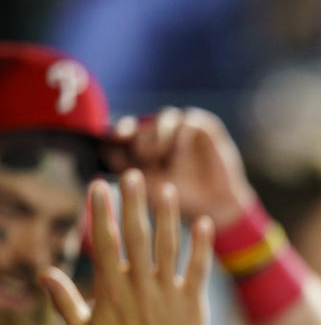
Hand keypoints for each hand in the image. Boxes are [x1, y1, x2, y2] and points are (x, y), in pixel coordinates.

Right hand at [39, 169, 212, 324]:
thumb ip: (64, 301)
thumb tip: (44, 273)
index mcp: (111, 290)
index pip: (104, 242)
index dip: (101, 212)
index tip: (99, 185)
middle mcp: (139, 286)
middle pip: (136, 236)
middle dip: (134, 203)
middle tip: (133, 174)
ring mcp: (168, 293)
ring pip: (168, 247)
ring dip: (168, 216)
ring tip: (167, 189)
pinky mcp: (192, 302)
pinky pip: (199, 269)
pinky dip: (202, 247)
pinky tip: (203, 223)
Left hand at [106, 108, 255, 227]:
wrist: (214, 208)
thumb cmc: (180, 199)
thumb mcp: (147, 185)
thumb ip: (126, 169)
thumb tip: (102, 151)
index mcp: (148, 144)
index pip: (128, 129)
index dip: (119, 130)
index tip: (114, 137)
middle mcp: (166, 133)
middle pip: (145, 120)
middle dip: (137, 133)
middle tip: (136, 148)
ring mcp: (187, 130)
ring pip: (165, 117)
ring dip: (157, 133)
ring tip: (155, 153)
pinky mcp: (207, 130)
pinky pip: (189, 121)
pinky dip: (179, 134)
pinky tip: (176, 153)